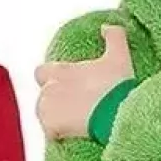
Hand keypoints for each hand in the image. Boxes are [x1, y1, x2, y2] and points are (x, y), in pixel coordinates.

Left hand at [35, 25, 134, 139]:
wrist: (118, 114)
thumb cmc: (117, 85)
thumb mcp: (119, 55)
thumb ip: (113, 35)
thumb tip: (105, 26)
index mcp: (60, 71)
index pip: (41, 72)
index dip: (51, 79)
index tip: (66, 85)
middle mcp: (49, 89)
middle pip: (44, 96)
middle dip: (55, 100)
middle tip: (76, 106)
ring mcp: (48, 110)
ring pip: (44, 114)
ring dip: (55, 117)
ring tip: (75, 121)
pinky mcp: (51, 128)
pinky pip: (50, 133)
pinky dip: (58, 134)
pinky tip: (73, 133)